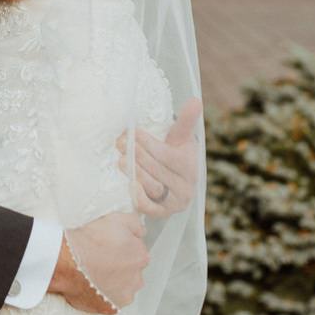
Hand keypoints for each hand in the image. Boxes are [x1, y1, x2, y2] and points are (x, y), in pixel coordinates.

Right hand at [50, 212, 147, 314]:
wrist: (64, 261)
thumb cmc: (87, 240)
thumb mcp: (115, 219)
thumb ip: (135, 224)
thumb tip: (141, 231)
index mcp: (140, 256)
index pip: (136, 252)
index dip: (120, 248)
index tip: (107, 247)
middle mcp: (137, 279)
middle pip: (130, 272)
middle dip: (118, 267)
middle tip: (98, 259)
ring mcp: (124, 295)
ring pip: (121, 288)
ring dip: (111, 282)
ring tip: (92, 273)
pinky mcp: (110, 308)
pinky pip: (108, 301)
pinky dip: (101, 295)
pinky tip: (89, 284)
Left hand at [119, 97, 202, 217]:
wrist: (172, 183)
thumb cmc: (173, 155)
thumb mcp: (179, 139)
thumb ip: (185, 121)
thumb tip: (195, 100)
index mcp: (190, 166)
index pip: (166, 155)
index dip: (148, 143)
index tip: (131, 132)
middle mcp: (185, 186)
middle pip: (156, 170)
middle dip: (136, 154)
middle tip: (119, 142)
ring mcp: (174, 202)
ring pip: (152, 186)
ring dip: (134, 172)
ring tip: (120, 160)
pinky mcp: (162, 214)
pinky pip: (150, 208)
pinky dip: (139, 198)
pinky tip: (129, 185)